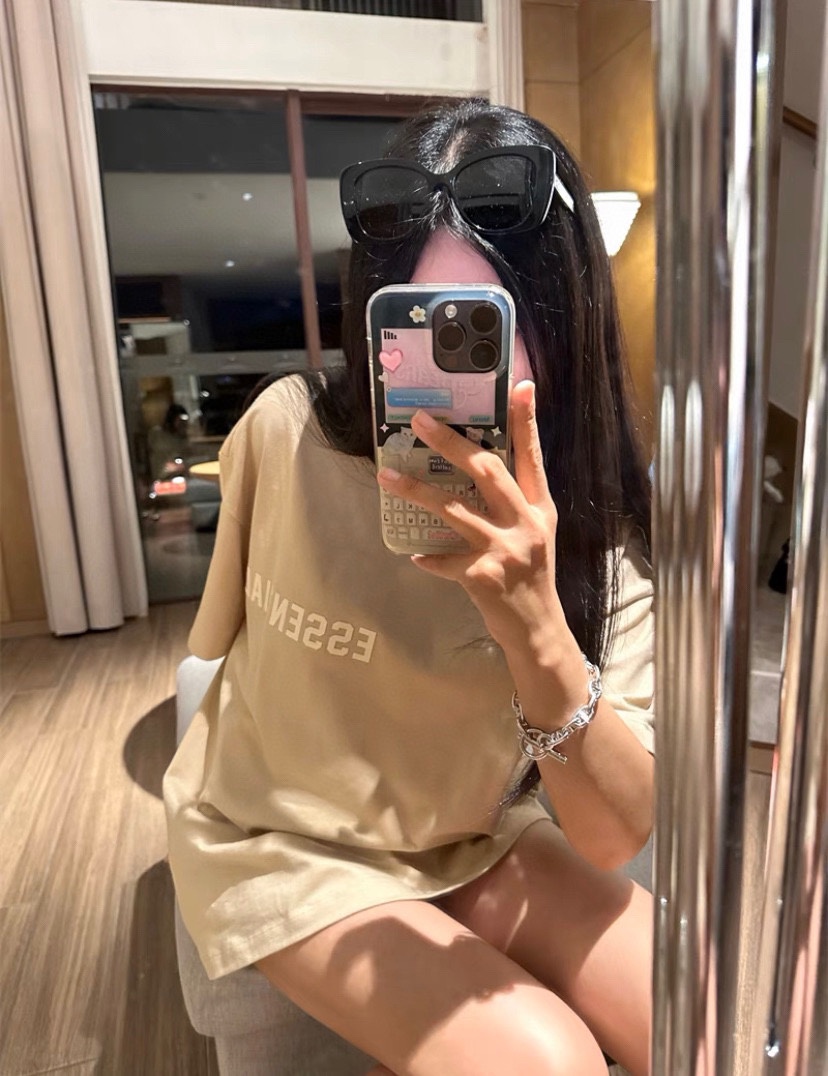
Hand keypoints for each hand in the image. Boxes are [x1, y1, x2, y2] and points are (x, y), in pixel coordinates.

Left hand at [376, 381, 575, 664]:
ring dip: (416, 492)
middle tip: (421, 422)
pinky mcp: (482, 576)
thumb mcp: (534, 535)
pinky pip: (443, 559)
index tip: (520, 387)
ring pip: (453, 509)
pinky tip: (415, 556)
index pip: (532, 457)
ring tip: (386, 477)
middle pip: (486, 471)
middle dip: (450, 444)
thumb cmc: (531, 578)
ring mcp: (504, 550)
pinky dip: (427, 558)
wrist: (538, 631)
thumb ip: (513, 505)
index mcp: (539, 509)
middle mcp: (526, 524)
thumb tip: (478, 469)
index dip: (527, 422)